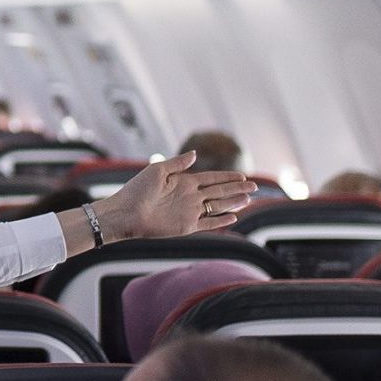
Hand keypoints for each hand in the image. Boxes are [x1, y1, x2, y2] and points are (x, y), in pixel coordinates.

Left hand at [97, 152, 256, 240]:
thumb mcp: (158, 170)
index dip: (227, 177)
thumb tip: (196, 154)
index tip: (243, 175)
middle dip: (237, 189)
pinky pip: (208, 223)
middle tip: (255, 187)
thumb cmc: (137, 190)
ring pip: (217, 207)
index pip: (212, 178)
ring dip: (233, 203)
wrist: (125, 213)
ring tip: (248, 199)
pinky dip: (220, 220)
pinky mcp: (186, 226)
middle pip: (219, 192)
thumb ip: (178, 163)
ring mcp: (189, 212)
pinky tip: (233, 216)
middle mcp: (190, 197)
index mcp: (184, 182)